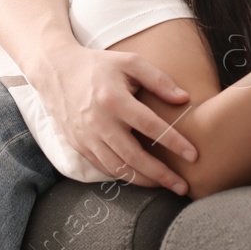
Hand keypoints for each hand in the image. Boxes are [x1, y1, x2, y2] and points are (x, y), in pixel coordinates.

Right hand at [32, 44, 198, 192]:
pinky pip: (104, 168)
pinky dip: (124, 176)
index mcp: (114, 100)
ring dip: (144, 181)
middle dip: (161, 174)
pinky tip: (141, 177)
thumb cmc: (99, 65)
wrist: (57, 71)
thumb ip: (158, 80)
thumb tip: (184, 99)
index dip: (174, 142)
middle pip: (134, 157)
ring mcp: (86, 138)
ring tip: (165, 185)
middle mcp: (98, 123)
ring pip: (118, 168)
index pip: (150, 126)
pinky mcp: (79, 146)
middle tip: (183, 186)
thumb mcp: (130, 62)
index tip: (194, 155)